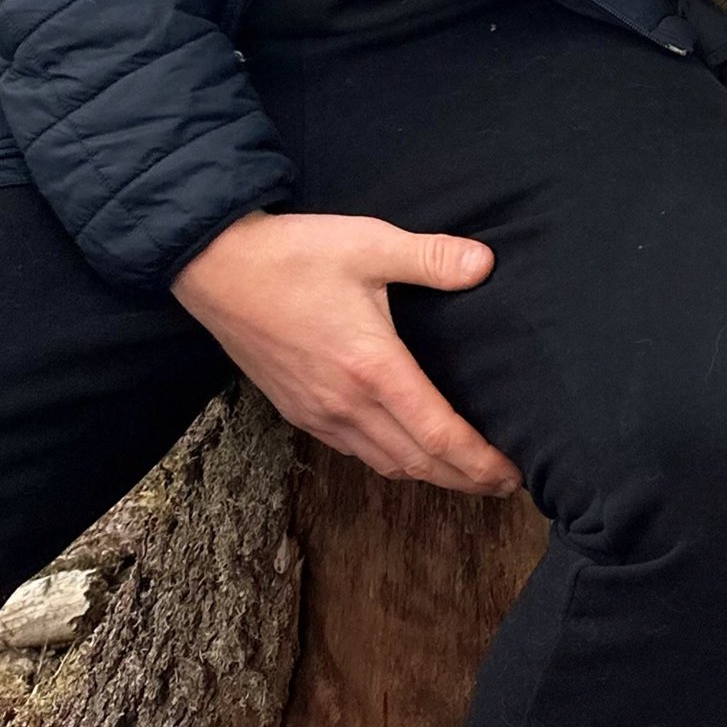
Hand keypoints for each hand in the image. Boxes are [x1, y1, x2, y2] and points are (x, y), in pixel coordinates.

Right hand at [173, 211, 520, 495]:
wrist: (215, 268)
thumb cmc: (293, 254)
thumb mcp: (368, 242)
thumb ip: (430, 257)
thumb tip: (485, 264)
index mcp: (373, 368)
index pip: (438, 435)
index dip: (478, 462)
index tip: (511, 476)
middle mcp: (347, 404)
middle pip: (416, 463)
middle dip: (463, 479)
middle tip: (501, 484)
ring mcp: (318, 413)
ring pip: (384, 464)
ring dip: (427, 474)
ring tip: (461, 471)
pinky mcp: (297, 410)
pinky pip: (354, 451)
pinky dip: (389, 460)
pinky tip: (401, 447)